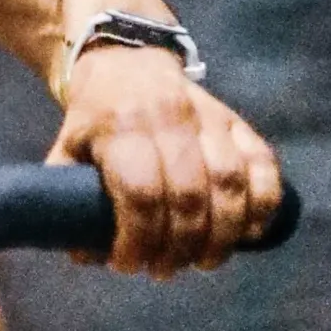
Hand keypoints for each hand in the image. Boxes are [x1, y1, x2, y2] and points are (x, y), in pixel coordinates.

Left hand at [47, 48, 282, 278]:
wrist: (127, 61)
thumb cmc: (95, 116)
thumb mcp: (68, 147)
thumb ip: (68, 199)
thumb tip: (83, 256)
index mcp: (121, 126)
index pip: (140, 193)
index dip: (138, 239)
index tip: (128, 264)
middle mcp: (169, 119)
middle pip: (188, 195)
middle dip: (179, 246)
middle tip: (165, 269)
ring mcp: (209, 116)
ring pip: (229, 182)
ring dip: (221, 235)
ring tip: (204, 260)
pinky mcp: (235, 120)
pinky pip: (263, 163)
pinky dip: (262, 204)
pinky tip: (247, 234)